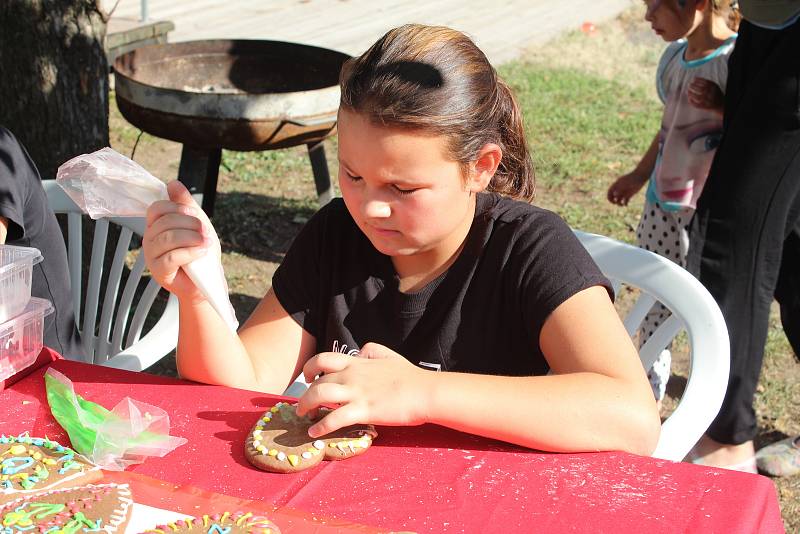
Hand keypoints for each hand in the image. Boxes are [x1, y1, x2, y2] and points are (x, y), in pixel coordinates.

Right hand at [143, 181, 219, 301]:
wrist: (206, 282)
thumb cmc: (200, 252)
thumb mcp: (197, 223)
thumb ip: (185, 203)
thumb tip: (173, 183)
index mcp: (156, 226)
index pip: (157, 208)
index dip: (177, 208)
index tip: (196, 215)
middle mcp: (149, 239)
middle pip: (165, 222)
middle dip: (190, 223)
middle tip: (206, 231)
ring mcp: (151, 256)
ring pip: (168, 238)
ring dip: (192, 237)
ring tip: (207, 242)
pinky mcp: (159, 271)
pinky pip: (172, 256)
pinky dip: (191, 251)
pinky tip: (203, 251)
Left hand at [295, 342, 430, 437]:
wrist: (425, 391)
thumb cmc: (410, 376)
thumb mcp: (388, 355)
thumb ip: (371, 350)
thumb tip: (359, 352)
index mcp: (357, 362)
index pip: (323, 359)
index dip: (310, 368)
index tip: (309, 378)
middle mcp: (352, 375)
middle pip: (317, 381)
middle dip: (305, 395)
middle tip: (303, 406)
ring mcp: (356, 393)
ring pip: (319, 396)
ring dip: (306, 407)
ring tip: (305, 417)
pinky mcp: (363, 411)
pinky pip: (334, 419)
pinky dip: (321, 427)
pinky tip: (315, 433)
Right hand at [607, 171, 647, 205]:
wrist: (640, 177)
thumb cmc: (632, 179)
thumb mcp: (625, 184)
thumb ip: (619, 189)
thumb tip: (615, 195)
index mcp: (616, 185)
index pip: (610, 192)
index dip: (609, 196)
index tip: (611, 200)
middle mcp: (619, 189)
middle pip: (613, 197)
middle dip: (613, 201)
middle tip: (615, 203)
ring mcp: (624, 192)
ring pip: (619, 200)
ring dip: (619, 204)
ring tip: (622, 205)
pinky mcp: (629, 195)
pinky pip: (625, 201)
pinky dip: (625, 204)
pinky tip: (626, 205)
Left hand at [688, 78, 723, 112]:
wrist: (721, 104)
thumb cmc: (715, 93)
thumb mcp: (714, 86)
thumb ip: (706, 82)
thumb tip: (694, 78)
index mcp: (714, 88)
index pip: (705, 82)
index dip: (698, 80)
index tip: (693, 79)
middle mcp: (711, 94)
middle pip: (701, 89)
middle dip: (693, 86)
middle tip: (689, 85)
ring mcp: (708, 101)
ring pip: (698, 97)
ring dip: (691, 94)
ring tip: (688, 91)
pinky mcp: (705, 107)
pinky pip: (697, 105)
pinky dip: (692, 102)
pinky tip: (689, 98)